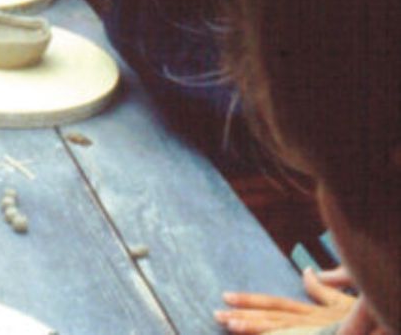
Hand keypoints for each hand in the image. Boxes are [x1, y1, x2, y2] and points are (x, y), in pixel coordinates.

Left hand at [216, 267, 367, 333]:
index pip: (276, 304)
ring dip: (255, 328)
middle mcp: (312, 321)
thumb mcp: (344, 303)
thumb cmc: (367, 317)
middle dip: (243, 316)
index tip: (225, 297)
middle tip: (216, 314)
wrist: (386, 325)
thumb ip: (324, 289)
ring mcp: (317, 331)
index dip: (251, 300)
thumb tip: (307, 271)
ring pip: (281, 330)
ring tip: (230, 325)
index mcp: (312, 311)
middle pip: (272, 317)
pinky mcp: (323, 334)